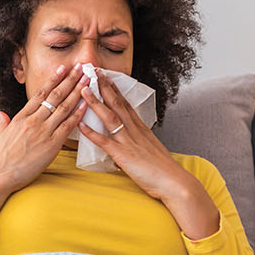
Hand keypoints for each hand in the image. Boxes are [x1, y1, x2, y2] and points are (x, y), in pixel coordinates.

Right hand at [0, 64, 89, 193]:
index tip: (63, 68)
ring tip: (87, 80)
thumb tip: (0, 113)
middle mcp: (33, 120)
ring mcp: (43, 131)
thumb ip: (4, 122)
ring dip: (78, 92)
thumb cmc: (0, 159)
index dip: (53, 79)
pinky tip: (86, 104)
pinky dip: (78, 114)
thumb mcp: (1, 136)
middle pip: (55, 95)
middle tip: (81, 67)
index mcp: (21, 117)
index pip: (40, 93)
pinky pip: (68, 126)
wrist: (0, 175)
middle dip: (70, 80)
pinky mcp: (52, 144)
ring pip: (64, 107)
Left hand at [75, 74, 197, 201]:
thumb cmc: (164, 170)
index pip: (126, 104)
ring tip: (83, 89)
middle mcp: (135, 130)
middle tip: (93, 72)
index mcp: (141, 128)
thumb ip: (138, 144)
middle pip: (117, 103)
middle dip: (104, 87)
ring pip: (109, 117)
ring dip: (95, 102)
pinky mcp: (123, 154)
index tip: (106, 77)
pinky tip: (80, 124)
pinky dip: (91, 132)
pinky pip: (104, 141)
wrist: (174, 182)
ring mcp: (128, 141)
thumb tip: (129, 145)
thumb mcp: (151, 150)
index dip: (115, 89)